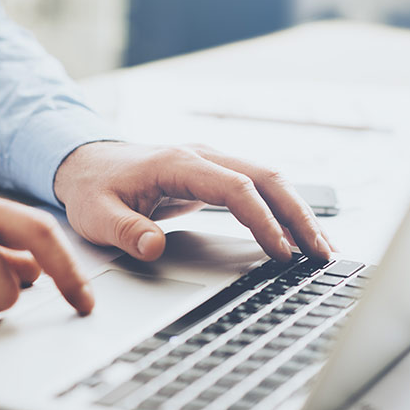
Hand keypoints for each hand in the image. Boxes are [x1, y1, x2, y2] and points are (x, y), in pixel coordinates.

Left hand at [53, 142, 334, 261]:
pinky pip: (259, 188)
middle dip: (299, 216)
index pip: (236, 189)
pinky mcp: (216, 175)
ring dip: (299, 212)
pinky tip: (298, 234)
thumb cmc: (93, 188)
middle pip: (267, 178)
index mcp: (179, 163)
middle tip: (323, 253)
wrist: (86, 161)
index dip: (262, 221)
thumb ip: (126, 231)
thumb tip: (154, 247)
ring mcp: (213, 162)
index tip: (281, 252)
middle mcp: (204, 156)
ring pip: (270, 180)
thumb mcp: (97, 215)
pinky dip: (284, 210)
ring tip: (323, 249)